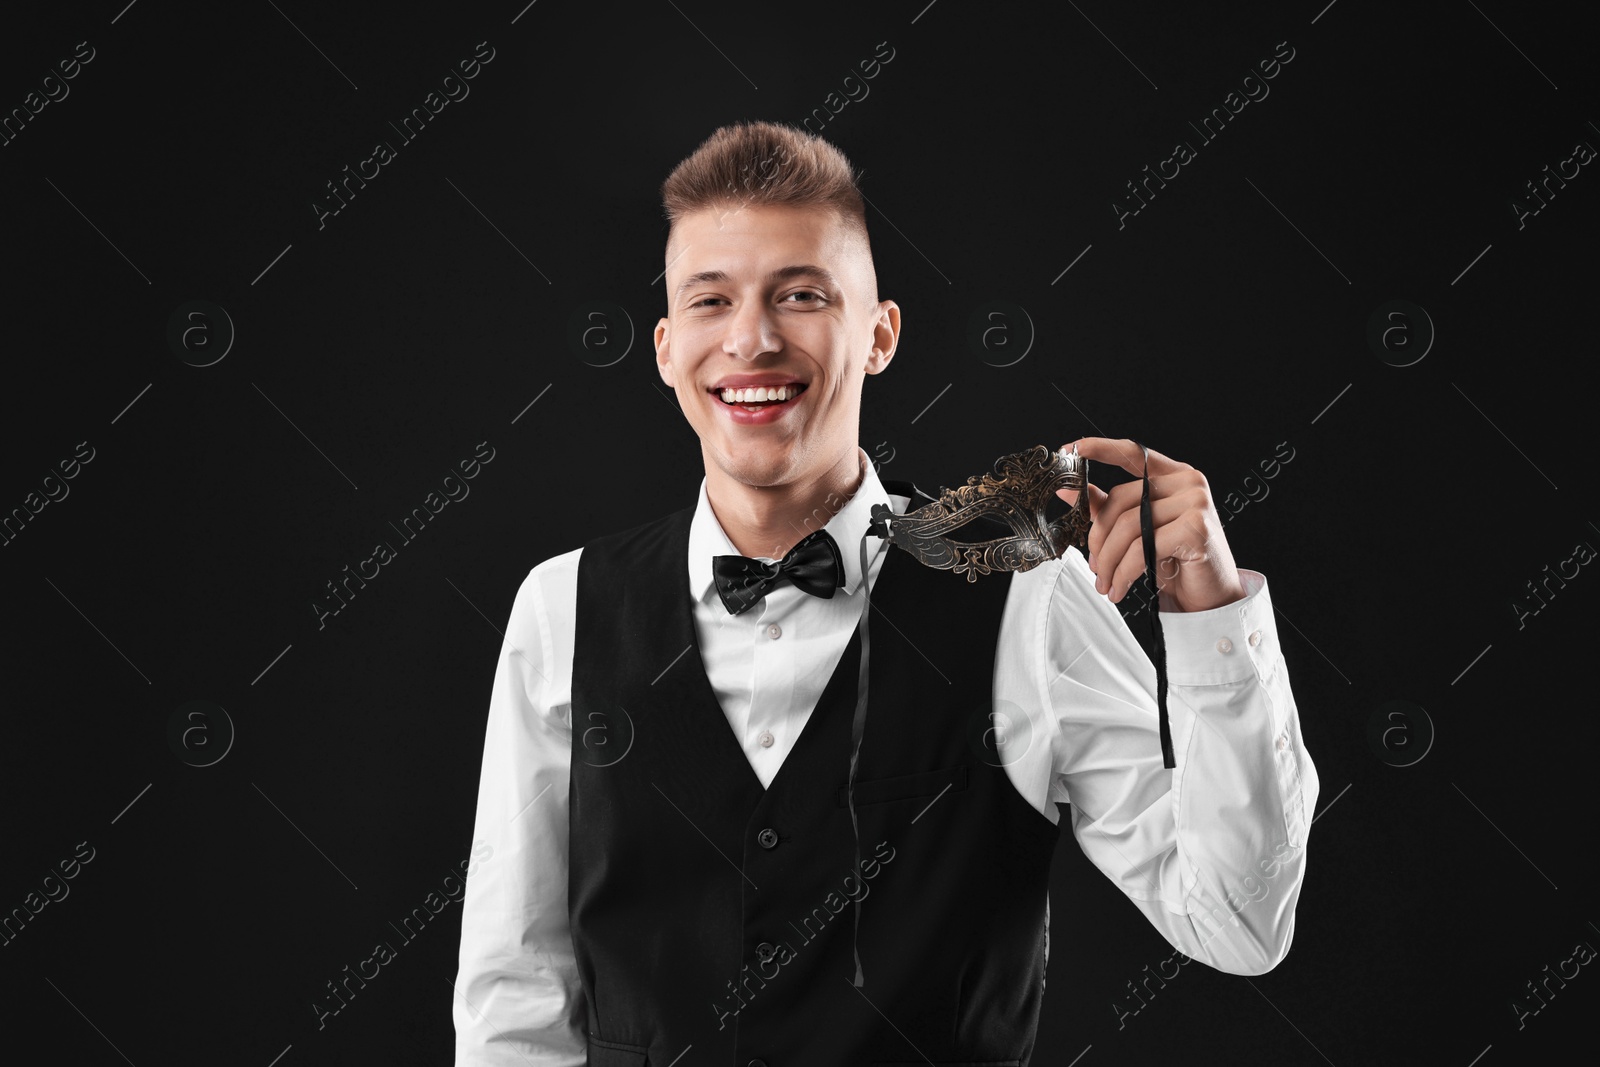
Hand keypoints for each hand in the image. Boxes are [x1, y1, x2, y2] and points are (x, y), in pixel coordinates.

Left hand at [1055, 437, 1246, 612]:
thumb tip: (1067, 492)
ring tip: (1104, 583)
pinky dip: (1123, 573)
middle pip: (1121, 499)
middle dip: (1099, 537)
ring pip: (1128, 526)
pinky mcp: (1195, 528)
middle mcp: (1188, 482)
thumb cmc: (1177, 562)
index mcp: (1174, 475)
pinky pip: (1142, 549)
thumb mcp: (1139, 531)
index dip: (1098, 448)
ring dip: (1109, 561)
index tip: (1068, 451)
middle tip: (1093, 566)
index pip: (1132, 453)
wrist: (1212, 597)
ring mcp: (1195, 502)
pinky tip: (1118, 588)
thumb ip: (1107, 508)